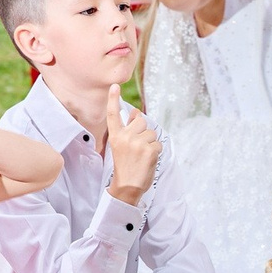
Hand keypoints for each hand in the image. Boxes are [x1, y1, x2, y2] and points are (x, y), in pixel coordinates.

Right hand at [105, 86, 160, 203]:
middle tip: (138, 147)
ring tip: (142, 156)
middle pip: (141, 121)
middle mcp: (125, 137)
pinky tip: (147, 160)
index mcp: (115, 136)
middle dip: (144, 131)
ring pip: (151, 133)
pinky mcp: (149, 149)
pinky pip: (158, 143)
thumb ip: (128, 129)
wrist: (127, 186)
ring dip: (150, 143)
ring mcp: (137, 143)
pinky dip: (156, 152)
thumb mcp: (121, 146)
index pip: (113, 115)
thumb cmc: (126, 166)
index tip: (115, 86)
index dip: (113, 99)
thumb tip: (135, 113)